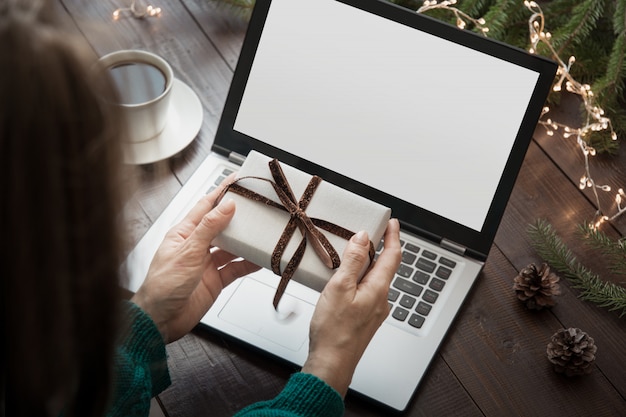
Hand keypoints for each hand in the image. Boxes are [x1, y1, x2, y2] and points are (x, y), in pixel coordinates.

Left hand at [131, 177, 259, 342]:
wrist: (161, 320)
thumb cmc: (162, 286)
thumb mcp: (188, 251)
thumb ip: (209, 228)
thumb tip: (226, 206)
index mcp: (184, 233)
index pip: (206, 206)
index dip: (222, 192)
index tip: (237, 181)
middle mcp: (196, 246)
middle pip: (222, 225)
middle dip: (239, 216)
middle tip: (257, 206)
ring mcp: (207, 263)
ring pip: (232, 247)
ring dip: (246, 241)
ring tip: (262, 233)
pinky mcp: (216, 280)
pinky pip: (236, 268)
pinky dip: (249, 263)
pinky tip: (260, 260)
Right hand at [301, 219, 400, 396]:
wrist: (332, 363)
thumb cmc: (334, 331)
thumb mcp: (340, 288)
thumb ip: (353, 261)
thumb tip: (363, 238)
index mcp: (378, 289)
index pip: (393, 256)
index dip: (393, 236)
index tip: (392, 223)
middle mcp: (381, 299)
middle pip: (385, 266)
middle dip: (379, 247)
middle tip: (368, 232)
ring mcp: (374, 310)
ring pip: (375, 279)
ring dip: (368, 263)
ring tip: (352, 253)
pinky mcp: (365, 318)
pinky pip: (367, 291)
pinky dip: (360, 278)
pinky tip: (346, 280)